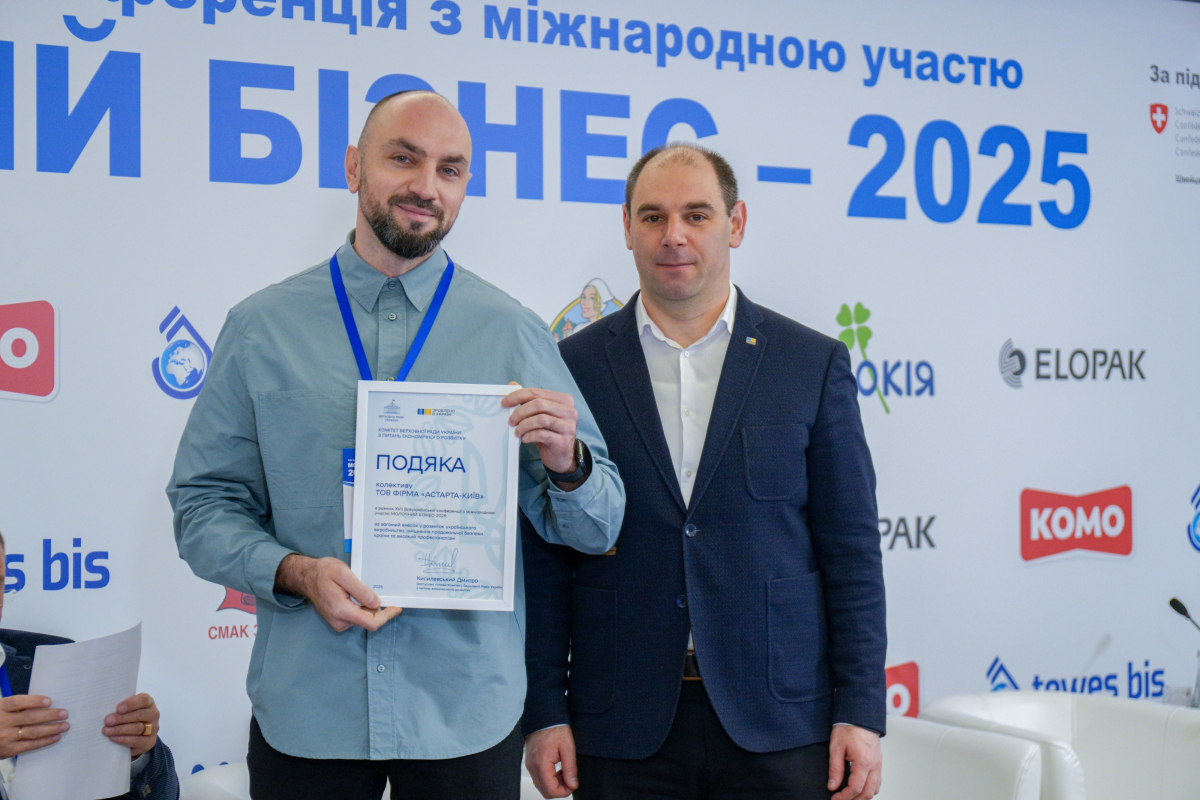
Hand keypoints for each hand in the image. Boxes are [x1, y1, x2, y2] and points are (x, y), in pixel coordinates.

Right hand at [0, 694, 67, 757]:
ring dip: (52, 728)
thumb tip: (43, 703)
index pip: (17, 702)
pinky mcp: (9, 750)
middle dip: (50, 715)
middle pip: (29, 717)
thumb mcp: (0, 709)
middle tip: (65, 713)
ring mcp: (5, 737)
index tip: (49, 701)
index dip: (34, 701)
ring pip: (33, 732)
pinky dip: (45, 741)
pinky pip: (30, 745)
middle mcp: (2, 722)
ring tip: (65, 725)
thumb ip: (16, 706)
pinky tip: (56, 737)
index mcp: (0, 708)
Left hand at [103, 693, 159, 757]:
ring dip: (120, 730)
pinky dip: (124, 739)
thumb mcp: (127, 710)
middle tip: (107, 721)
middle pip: (140, 715)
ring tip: (106, 731)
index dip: (131, 703)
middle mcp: (153, 714)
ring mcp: (153, 728)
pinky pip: (137, 740)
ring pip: (138, 728)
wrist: (136, 737)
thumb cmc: (128, 718)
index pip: (143, 700)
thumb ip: (121, 709)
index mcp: (148, 702)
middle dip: (122, 718)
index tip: (118, 708)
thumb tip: (105, 710)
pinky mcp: (150, 741)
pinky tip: (113, 738)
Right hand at [274, 554, 402, 632]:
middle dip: (380, 609)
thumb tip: (376, 604)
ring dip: (369, 607)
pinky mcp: (338, 620)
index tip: (396, 607)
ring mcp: (338, 622)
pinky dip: (362, 607)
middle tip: (384, 592)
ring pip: (364, 618)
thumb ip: (360, 590)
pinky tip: (358, 595)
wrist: (306, 576)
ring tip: (364, 590)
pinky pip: (357, 616)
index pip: (371, 622)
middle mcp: (340, 621)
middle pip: (369, 621)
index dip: (386, 616)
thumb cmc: (324, 572)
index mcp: (342, 611)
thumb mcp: (343, 574)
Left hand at [501, 386, 578, 474]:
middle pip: (539, 404)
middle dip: (520, 412)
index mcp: (564, 400)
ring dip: (524, 425)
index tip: (505, 403)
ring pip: (540, 419)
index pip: (537, 392)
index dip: (518, 396)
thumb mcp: (540, 414)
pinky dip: (529, 435)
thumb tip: (512, 385)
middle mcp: (569, 411)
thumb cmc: (550, 432)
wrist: (561, 456)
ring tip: (517, 432)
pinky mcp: (563, 440)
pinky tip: (525, 439)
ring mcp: (568, 426)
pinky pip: (542, 434)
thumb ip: (529, 399)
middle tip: (510, 421)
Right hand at [524, 725, 577, 797]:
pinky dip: (548, 778)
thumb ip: (570, 768)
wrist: (544, 717)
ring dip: (554, 784)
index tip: (572, 785)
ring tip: (564, 772)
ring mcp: (529, 765)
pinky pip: (538, 777)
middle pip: (545, 791)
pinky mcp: (530, 762)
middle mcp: (532, 767)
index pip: (550, 790)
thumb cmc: (556, 729)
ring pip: (541, 786)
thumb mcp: (568, 748)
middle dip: (559, 789)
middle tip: (569, 779)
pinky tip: (556, 769)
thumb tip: (573, 785)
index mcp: (541, 764)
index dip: (564, 792)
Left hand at [829, 724, 881, 799]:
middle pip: (867, 793)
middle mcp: (874, 765)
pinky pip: (877, 782)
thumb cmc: (847, 729)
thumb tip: (832, 786)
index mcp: (863, 761)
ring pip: (874, 789)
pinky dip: (869, 789)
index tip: (834, 799)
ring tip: (848, 796)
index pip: (855, 788)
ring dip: (862, 796)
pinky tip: (858, 789)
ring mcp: (878, 764)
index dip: (844, 797)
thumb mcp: (836, 747)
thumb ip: (835, 768)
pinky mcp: (878, 763)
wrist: (860, 716)